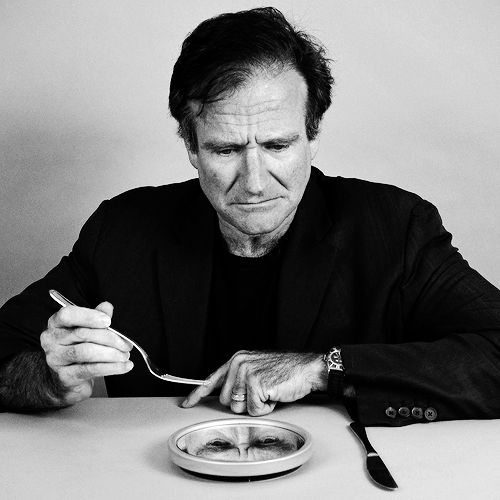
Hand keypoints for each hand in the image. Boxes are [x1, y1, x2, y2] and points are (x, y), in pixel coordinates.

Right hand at [40, 302, 132, 405]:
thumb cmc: (78, 348)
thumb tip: (107, 306)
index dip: (89, 316)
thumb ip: (96, 317)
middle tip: (127, 344)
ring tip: (125, 355)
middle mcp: (51, 340)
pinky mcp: (65, 377)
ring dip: (111, 354)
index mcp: (56, 324)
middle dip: (110, 338)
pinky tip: (125, 366)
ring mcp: (56, 359)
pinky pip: (91, 369)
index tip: (108, 321)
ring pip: (87, 352)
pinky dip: (112, 367)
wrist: (66, 379)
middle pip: (82, 334)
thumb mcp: (87, 330)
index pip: (67, 315)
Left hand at [182, 350, 327, 415]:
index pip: (212, 379)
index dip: (197, 393)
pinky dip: (266, 408)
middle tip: (262, 391)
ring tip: (269, 391)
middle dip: (243, 403)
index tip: (187, 403)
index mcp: (237, 359)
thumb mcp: (257, 369)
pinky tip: (274, 394)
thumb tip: (225, 397)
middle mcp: (238, 364)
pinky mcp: (256, 383)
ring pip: (238, 408)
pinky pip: (254, 411)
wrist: (306, 368)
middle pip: (225, 401)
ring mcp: (246, 373)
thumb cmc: (284, 371)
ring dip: (256, 406)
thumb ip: (239, 380)